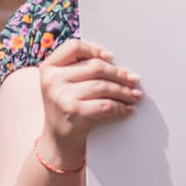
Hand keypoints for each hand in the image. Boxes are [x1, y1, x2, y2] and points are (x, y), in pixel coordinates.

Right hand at [37, 39, 141, 169]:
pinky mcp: (73, 112)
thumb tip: (117, 60)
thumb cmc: (67, 103)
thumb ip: (79, 67)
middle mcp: (52, 80)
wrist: (57, 138)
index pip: (73, 47)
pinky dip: (120, 106)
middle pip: (95, 67)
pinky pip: (105, 104)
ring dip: (124, 91)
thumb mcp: (64, 82)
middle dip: (119, 74)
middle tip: (134, 79)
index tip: (111, 57)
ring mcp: (61, 96)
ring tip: (135, 94)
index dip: (94, 49)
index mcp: (49, 67)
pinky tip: (128, 108)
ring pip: (103, 86)